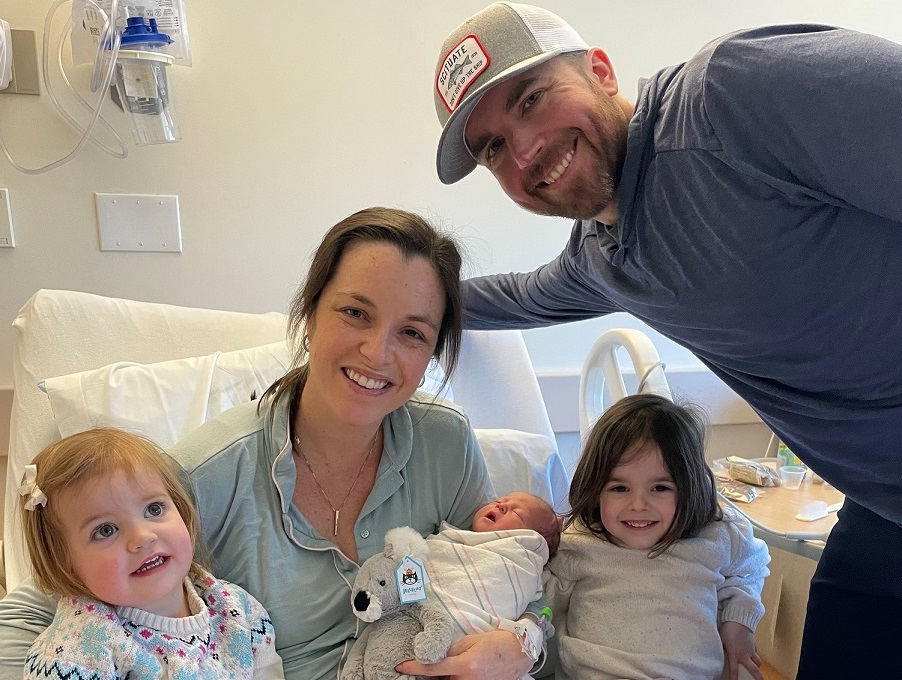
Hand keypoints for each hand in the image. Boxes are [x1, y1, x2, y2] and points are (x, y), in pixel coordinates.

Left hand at [395, 629, 532, 679]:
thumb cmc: (497, 643)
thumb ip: (451, 650)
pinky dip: (457, 677)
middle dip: (435, 673)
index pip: (432, 669)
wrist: (519, 653)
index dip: (414, 668)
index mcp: (465, 666)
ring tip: (460, 663)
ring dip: (448, 675)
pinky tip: (467, 669)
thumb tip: (436, 656)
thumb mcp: (471, 641)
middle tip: (437, 662)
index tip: (402, 666)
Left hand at [720, 620, 762, 679]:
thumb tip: (718, 652)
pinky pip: (756, 652)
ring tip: (755, 668)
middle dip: (758, 677)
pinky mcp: (754, 644)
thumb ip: (722, 648)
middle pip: (754, 669)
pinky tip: (751, 654)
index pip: (734, 670)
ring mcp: (751, 649)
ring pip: (758, 661)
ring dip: (757, 666)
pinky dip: (754, 655)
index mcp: (735, 654)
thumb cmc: (728, 629)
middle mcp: (745, 654)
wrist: (739, 620)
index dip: (735, 678)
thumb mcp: (721, 640)